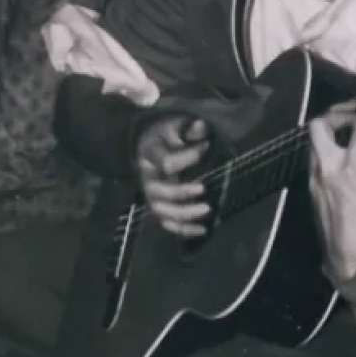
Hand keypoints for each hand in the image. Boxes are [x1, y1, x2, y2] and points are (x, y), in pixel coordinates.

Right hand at [135, 115, 211, 237]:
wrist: (149, 147)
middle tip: (203, 188)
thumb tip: (201, 126)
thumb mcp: (174, 127)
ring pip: (162, 212)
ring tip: (207, 208)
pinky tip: (203, 230)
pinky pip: (168, 224)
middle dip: (181, 192)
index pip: (166, 163)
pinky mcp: (159, 208)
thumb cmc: (165, 137)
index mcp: (150, 157)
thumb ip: (187, 129)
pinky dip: (184, 230)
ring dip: (184, 214)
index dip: (188, 157)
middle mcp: (147, 179)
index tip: (207, 146)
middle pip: (158, 192)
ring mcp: (151, 196)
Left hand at [307, 78, 355, 282]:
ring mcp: (314, 181)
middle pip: (320, 124)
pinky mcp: (310, 191)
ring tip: (354, 133)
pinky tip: (346, 156)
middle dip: (338, 112)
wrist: (355, 267)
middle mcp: (328, 171)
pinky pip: (315, 158)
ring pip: (314, 141)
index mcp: (353, 171)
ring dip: (332, 130)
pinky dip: (330, 149)